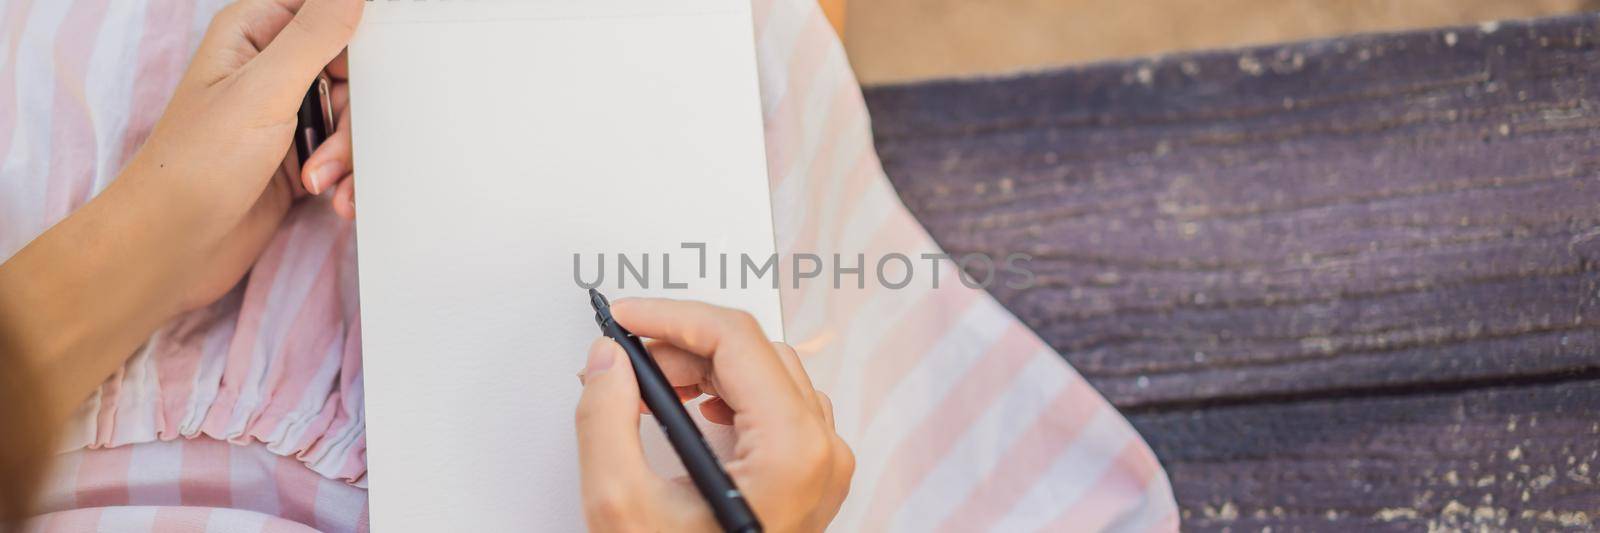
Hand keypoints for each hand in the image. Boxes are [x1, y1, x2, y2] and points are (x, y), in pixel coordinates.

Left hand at [125, 0, 361, 309]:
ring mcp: (286, 112)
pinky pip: (347, 153)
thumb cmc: (197, 165)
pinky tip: (332, 197)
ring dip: (347, 154)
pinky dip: (346, 176)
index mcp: (254, 32)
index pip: (326, 12)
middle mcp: (271, 67)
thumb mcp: (263, 90)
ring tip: (319, 180)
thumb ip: (313, 35)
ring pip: (354, 115)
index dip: (353, 40)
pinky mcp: (300, 154)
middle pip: (351, 70)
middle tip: (330, 144)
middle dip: (353, 115)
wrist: (175, 246)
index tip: (358, 75)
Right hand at [575, 299, 854, 532]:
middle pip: (755, 351)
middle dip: (683, 343)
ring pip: (768, 373)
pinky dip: (728, 395)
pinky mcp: (810, 477)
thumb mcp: (621, 508)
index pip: (738, 339)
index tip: (626, 318)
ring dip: (705, 368)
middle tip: (625, 357)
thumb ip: (606, 419)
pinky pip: (776, 406)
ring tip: (650, 387)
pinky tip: (691, 410)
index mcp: (792, 451)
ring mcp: (823, 466)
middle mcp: (822, 452)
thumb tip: (607, 361)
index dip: (673, 316)